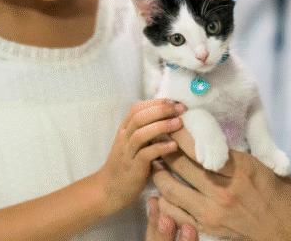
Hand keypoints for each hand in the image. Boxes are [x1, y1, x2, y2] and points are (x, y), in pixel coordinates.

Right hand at [94, 99, 184, 214]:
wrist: (110, 190)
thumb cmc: (128, 165)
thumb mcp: (135, 144)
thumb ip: (147, 131)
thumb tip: (170, 116)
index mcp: (125, 129)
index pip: (137, 108)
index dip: (156, 102)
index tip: (175, 101)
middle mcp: (124, 138)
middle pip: (139, 117)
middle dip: (161, 110)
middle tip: (180, 109)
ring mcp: (127, 153)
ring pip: (141, 134)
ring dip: (161, 126)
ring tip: (179, 123)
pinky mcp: (133, 168)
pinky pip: (145, 155)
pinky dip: (160, 148)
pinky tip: (174, 146)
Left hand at [152, 134, 290, 240]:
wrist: (287, 234)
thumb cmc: (281, 198)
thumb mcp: (267, 167)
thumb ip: (242, 154)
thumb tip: (219, 136)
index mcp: (240, 170)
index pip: (200, 148)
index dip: (181, 135)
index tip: (172, 125)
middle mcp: (223, 190)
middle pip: (181, 165)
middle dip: (166, 149)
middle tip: (158, 139)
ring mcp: (213, 211)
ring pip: (172, 189)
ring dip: (160, 174)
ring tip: (155, 162)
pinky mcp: (207, 227)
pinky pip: (175, 212)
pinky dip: (163, 200)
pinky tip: (160, 190)